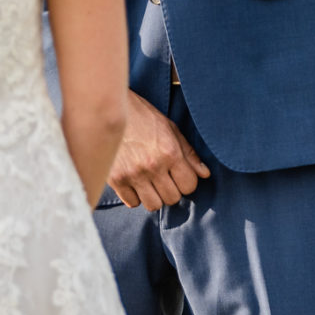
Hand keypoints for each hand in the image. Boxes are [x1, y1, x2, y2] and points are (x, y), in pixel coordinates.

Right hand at [107, 89, 210, 209]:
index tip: (179, 175)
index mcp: (169, 152)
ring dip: (155, 196)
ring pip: (154, 205)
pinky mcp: (116, 179)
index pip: (189, 186)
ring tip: (150, 182)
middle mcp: (152, 166)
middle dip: (171, 189)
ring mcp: (133, 174)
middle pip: (172, 198)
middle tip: (164, 177)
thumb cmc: (143, 116)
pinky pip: (132, 203)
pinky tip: (135, 182)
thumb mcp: (170, 128)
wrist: (110, 108)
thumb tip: (204, 174)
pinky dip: (136, 196)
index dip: (187, 181)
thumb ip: (189, 153)